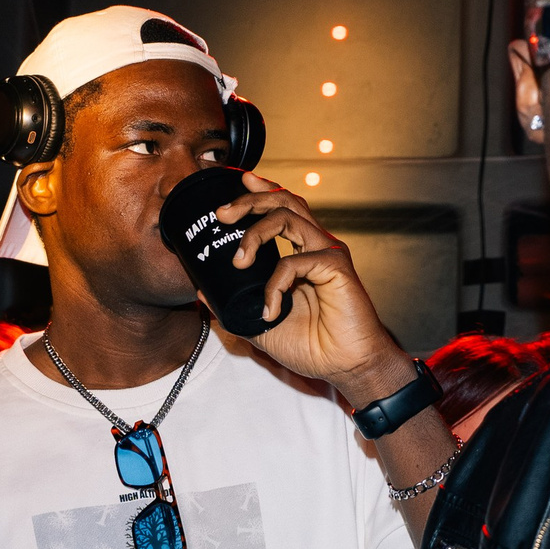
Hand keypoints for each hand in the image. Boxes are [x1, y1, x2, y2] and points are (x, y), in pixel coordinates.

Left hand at [213, 176, 415, 409]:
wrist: (347, 367)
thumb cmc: (314, 347)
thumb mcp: (260, 326)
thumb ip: (233, 308)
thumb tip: (202, 291)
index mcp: (302, 253)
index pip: (282, 209)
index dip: (261, 191)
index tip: (238, 181)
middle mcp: (316, 246)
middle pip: (283, 201)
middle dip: (248, 200)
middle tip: (221, 214)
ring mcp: (327, 254)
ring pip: (287, 217)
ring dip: (255, 233)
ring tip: (238, 260)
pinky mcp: (336, 267)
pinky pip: (294, 262)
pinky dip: (274, 286)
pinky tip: (270, 310)